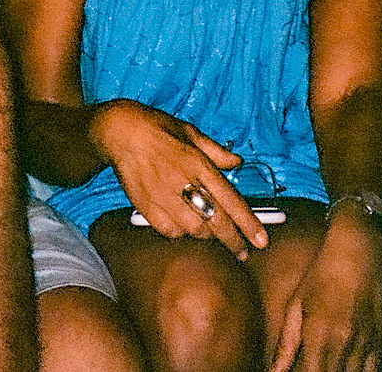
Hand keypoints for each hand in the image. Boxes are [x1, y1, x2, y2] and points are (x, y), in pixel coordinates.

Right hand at [90, 99, 267, 258]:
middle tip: (243, 252)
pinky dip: (180, 233)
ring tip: (211, 232)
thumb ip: (217, 151)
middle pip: (215, 221)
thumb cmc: (158, 128)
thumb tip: (237, 162)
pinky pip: (169, 231)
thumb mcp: (191, 133)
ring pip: (194, 230)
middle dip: (233, 241)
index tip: (261, 240)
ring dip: (206, 235)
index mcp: (198, 163)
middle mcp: (183, 182)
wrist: (120, 131)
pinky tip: (183, 226)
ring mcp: (163, 196)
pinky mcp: (145, 206)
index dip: (248, 223)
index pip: (230, 200)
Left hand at [270, 212, 381, 371]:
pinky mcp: (381, 339)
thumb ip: (286, 343)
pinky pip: (375, 370)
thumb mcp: (296, 304)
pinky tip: (352, 370)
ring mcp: (365, 343)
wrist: (358, 252)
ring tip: (329, 369)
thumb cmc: (322, 274)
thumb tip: (273, 371)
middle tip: (311, 370)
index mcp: (320, 335)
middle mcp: (344, 344)